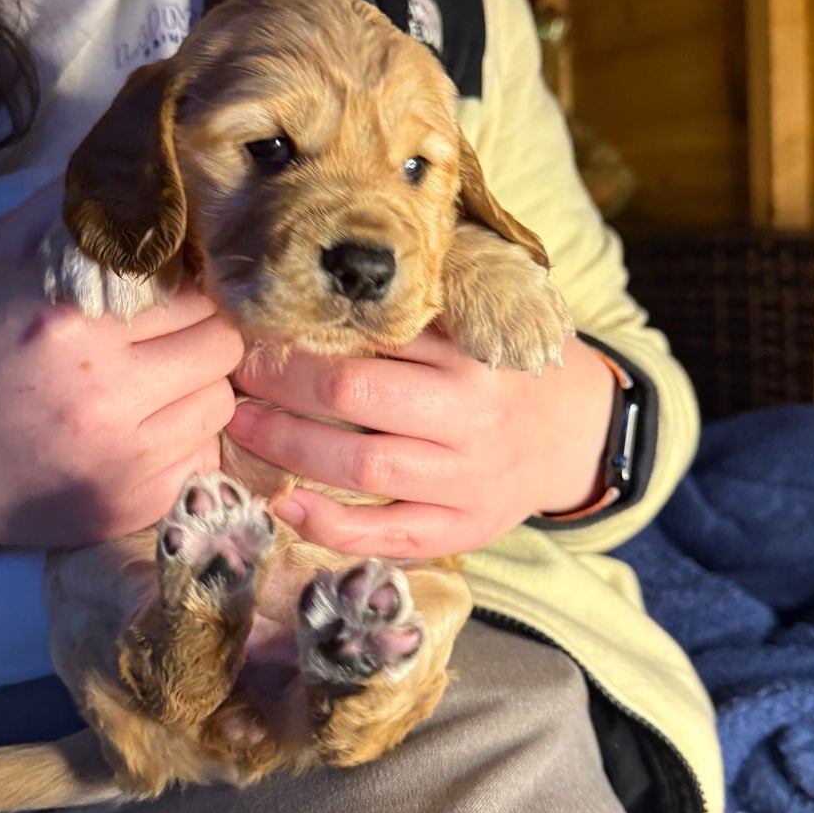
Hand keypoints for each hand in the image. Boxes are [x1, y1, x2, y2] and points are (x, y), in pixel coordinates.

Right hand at [0, 180, 245, 547]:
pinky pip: (202, 458)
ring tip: (155, 382)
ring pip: (221, 404)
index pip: (195, 288)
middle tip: (170, 334)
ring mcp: (122, 461)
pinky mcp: (130, 506)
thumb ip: (77, 211)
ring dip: (198, 387)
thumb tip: (150, 173)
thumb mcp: (1, 257)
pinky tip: (142, 429)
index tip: (179, 287)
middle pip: (222, 346)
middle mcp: (105, 394)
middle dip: (204, 332)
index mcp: (74, 322)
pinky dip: (183, 440)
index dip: (193, 283)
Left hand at [227, 329, 615, 557]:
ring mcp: (465, 481)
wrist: (579, 433)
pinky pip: (388, 535)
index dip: (304, 334)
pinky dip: (330, 527)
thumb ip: (425, 303)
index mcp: (472, 354)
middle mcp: (469, 418)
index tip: (257, 325)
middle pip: (354, 399)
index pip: (372, 337)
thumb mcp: (485, 319)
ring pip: (362, 468)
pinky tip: (283, 505)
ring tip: (241, 426)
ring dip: (288, 449)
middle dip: (280, 385)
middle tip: (235, 373)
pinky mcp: (462, 529)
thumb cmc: (511, 367)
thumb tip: (330, 277)